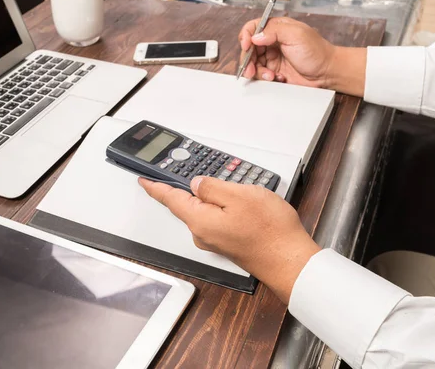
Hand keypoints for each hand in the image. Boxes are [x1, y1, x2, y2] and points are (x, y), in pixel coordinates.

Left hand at [139, 176, 320, 303]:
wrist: (290, 262)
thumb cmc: (270, 231)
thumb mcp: (240, 195)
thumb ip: (212, 187)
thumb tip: (196, 184)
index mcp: (200, 220)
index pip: (171, 199)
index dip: (156, 187)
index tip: (144, 180)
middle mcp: (203, 234)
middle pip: (189, 204)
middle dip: (195, 188)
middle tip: (208, 174)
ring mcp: (215, 241)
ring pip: (207, 211)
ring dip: (216, 198)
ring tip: (239, 190)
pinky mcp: (228, 243)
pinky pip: (219, 219)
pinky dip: (226, 208)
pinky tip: (244, 204)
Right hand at [238, 17, 366, 96]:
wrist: (327, 73)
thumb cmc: (317, 52)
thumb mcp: (296, 35)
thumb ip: (274, 31)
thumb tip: (255, 36)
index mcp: (276, 29)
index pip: (253, 28)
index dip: (246, 36)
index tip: (246, 45)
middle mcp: (272, 42)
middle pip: (249, 48)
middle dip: (247, 58)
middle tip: (250, 67)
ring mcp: (272, 58)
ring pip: (252, 63)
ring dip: (257, 71)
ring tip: (269, 75)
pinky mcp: (273, 72)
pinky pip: (260, 75)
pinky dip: (264, 78)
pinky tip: (276, 78)